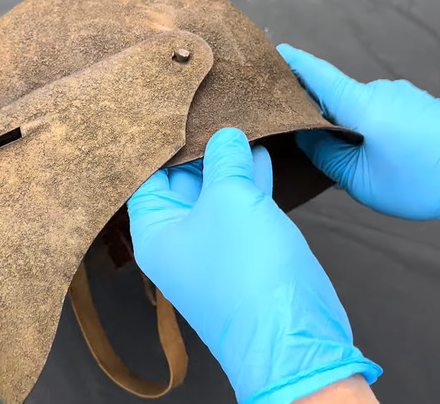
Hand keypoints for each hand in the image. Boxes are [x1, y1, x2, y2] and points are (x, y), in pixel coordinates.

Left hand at [127, 128, 380, 402]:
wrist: (293, 334)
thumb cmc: (247, 268)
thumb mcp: (229, 200)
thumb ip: (223, 160)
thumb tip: (224, 135)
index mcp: (155, 230)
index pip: (146, 175)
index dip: (160, 142)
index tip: (174, 107)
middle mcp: (177, 238)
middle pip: (181, 180)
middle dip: (199, 146)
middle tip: (212, 105)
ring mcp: (212, 245)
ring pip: (215, 192)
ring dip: (229, 161)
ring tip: (241, 120)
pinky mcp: (245, 249)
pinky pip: (241, 207)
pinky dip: (250, 181)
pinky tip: (261, 153)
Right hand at [278, 44, 439, 225]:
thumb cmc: (423, 180)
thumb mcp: (359, 179)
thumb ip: (324, 156)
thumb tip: (304, 136)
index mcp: (361, 104)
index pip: (316, 74)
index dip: (291, 64)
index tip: (271, 55)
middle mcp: (379, 92)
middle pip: (334, 96)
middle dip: (317, 117)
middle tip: (305, 145)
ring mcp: (401, 95)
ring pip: (358, 109)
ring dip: (348, 130)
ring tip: (352, 164)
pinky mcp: (416, 105)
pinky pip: (380, 113)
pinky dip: (370, 130)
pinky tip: (378, 158)